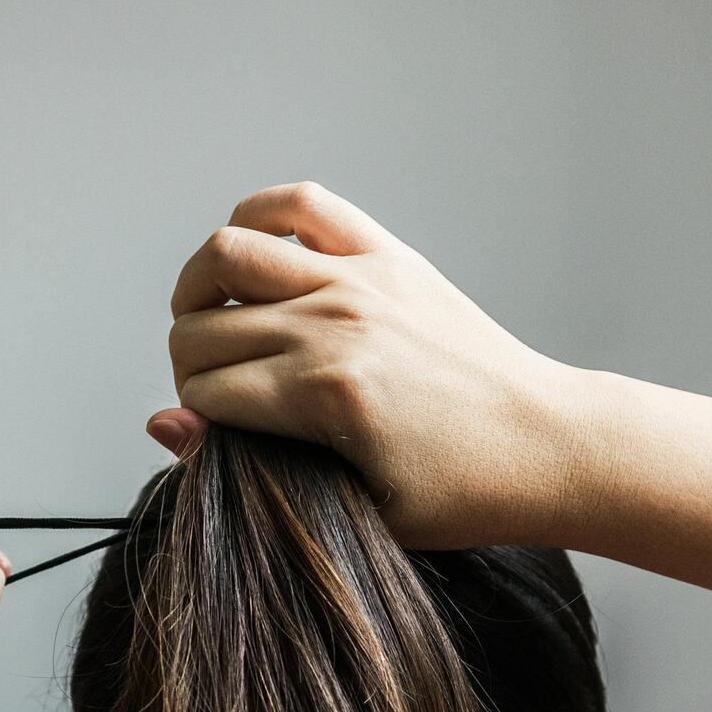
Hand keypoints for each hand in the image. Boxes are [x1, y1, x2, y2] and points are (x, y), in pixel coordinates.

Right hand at [154, 182, 589, 547]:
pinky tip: (253, 258)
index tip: (219, 436)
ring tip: (214, 321)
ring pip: (227, 253)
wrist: (548, 444)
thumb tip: (164, 423)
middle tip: (217, 390)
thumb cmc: (461, 493)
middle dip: (188, 364)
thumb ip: (250, 466)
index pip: (203, 390)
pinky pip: (298, 204)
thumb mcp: (356, 507)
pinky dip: (256, 216)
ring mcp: (360, 281)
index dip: (195, 418)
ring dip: (199, 289)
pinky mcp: (387, 255)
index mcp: (325, 394)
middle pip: (202, 326)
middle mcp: (336, 324)